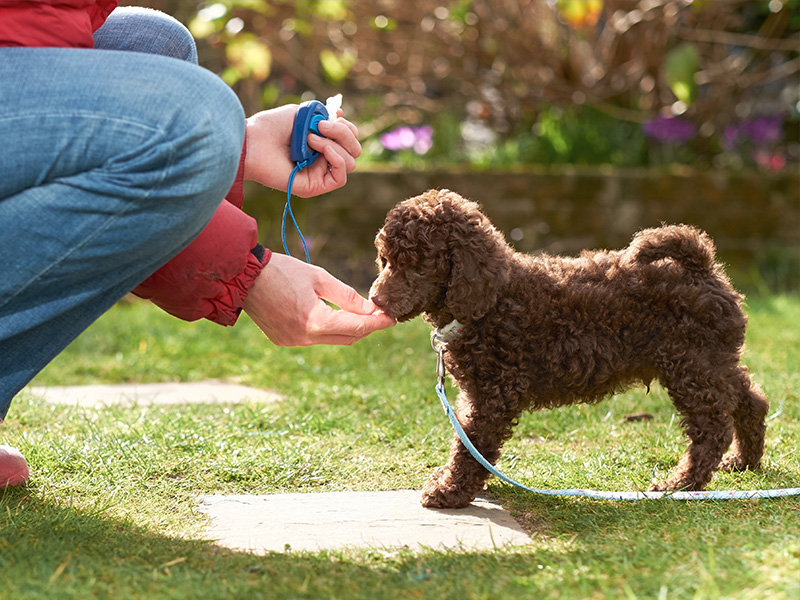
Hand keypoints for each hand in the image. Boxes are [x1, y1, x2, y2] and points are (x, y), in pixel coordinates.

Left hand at [243, 105, 360, 196]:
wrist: (253, 142)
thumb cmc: (272, 127)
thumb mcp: (304, 114)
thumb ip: (325, 116)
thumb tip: (343, 117)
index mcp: (322, 143)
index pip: (350, 139)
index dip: (347, 128)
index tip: (332, 116)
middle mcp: (323, 160)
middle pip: (354, 150)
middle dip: (343, 134)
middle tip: (320, 125)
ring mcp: (320, 174)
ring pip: (350, 162)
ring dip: (334, 145)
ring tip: (310, 138)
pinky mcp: (314, 186)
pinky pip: (340, 178)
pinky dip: (336, 159)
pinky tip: (320, 148)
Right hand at [243, 253, 395, 345]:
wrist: (243, 277)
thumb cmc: (282, 271)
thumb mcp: (319, 277)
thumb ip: (347, 296)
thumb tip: (371, 309)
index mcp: (316, 322)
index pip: (357, 327)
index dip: (377, 323)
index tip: (392, 318)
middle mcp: (305, 338)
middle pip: (348, 338)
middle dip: (365, 327)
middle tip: (378, 314)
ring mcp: (293, 342)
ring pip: (331, 340)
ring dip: (346, 328)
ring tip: (357, 312)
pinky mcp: (283, 340)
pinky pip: (314, 339)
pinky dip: (326, 329)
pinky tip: (329, 314)